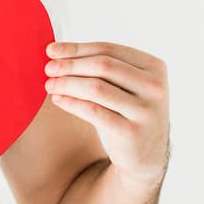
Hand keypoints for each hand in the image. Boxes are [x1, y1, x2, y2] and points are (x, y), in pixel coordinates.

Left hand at [44, 40, 169, 186]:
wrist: (146, 155)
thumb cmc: (128, 112)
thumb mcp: (126, 85)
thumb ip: (103, 66)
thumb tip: (57, 51)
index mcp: (155, 67)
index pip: (109, 49)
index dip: (77, 48)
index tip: (52, 50)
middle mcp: (155, 87)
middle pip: (103, 66)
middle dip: (71, 65)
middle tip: (48, 68)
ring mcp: (145, 111)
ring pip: (96, 88)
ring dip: (67, 84)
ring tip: (50, 85)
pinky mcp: (131, 133)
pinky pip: (94, 112)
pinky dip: (72, 103)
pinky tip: (58, 100)